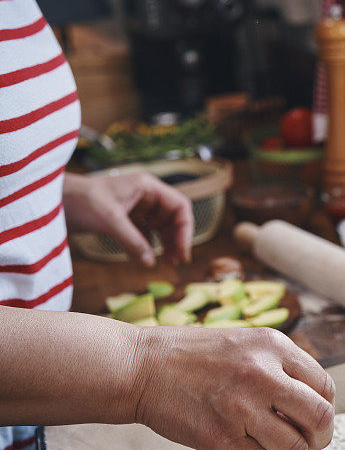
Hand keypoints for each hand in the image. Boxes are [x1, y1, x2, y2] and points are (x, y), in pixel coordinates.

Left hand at [63, 172, 193, 264]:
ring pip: (161, 227)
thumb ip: (132, 241)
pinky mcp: (124, 219)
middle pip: (173, 218)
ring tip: (168, 263)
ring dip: (166, 244)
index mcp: (147, 186)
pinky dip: (150, 246)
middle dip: (177, 239)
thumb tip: (151, 262)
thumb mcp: (109, 220)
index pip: (179, 206)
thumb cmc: (80, 200)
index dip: (186, 229)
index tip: (183, 251)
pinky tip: (148, 258)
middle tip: (176, 262)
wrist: (53, 200)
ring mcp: (135, 207)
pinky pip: (146, 233)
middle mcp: (145, 195)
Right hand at [133, 327, 334, 449]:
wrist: (143, 367)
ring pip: (294, 448)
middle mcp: (262, 374)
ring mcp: (241, 407)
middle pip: (320, 418)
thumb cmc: (195, 357)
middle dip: (319, 437)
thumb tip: (316, 406)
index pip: (324, 387)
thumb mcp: (246, 344)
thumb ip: (281, 368)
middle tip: (307, 441)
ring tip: (275, 445)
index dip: (325, 408)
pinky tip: (243, 443)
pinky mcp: (220, 437)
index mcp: (273, 346)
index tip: (313, 417)